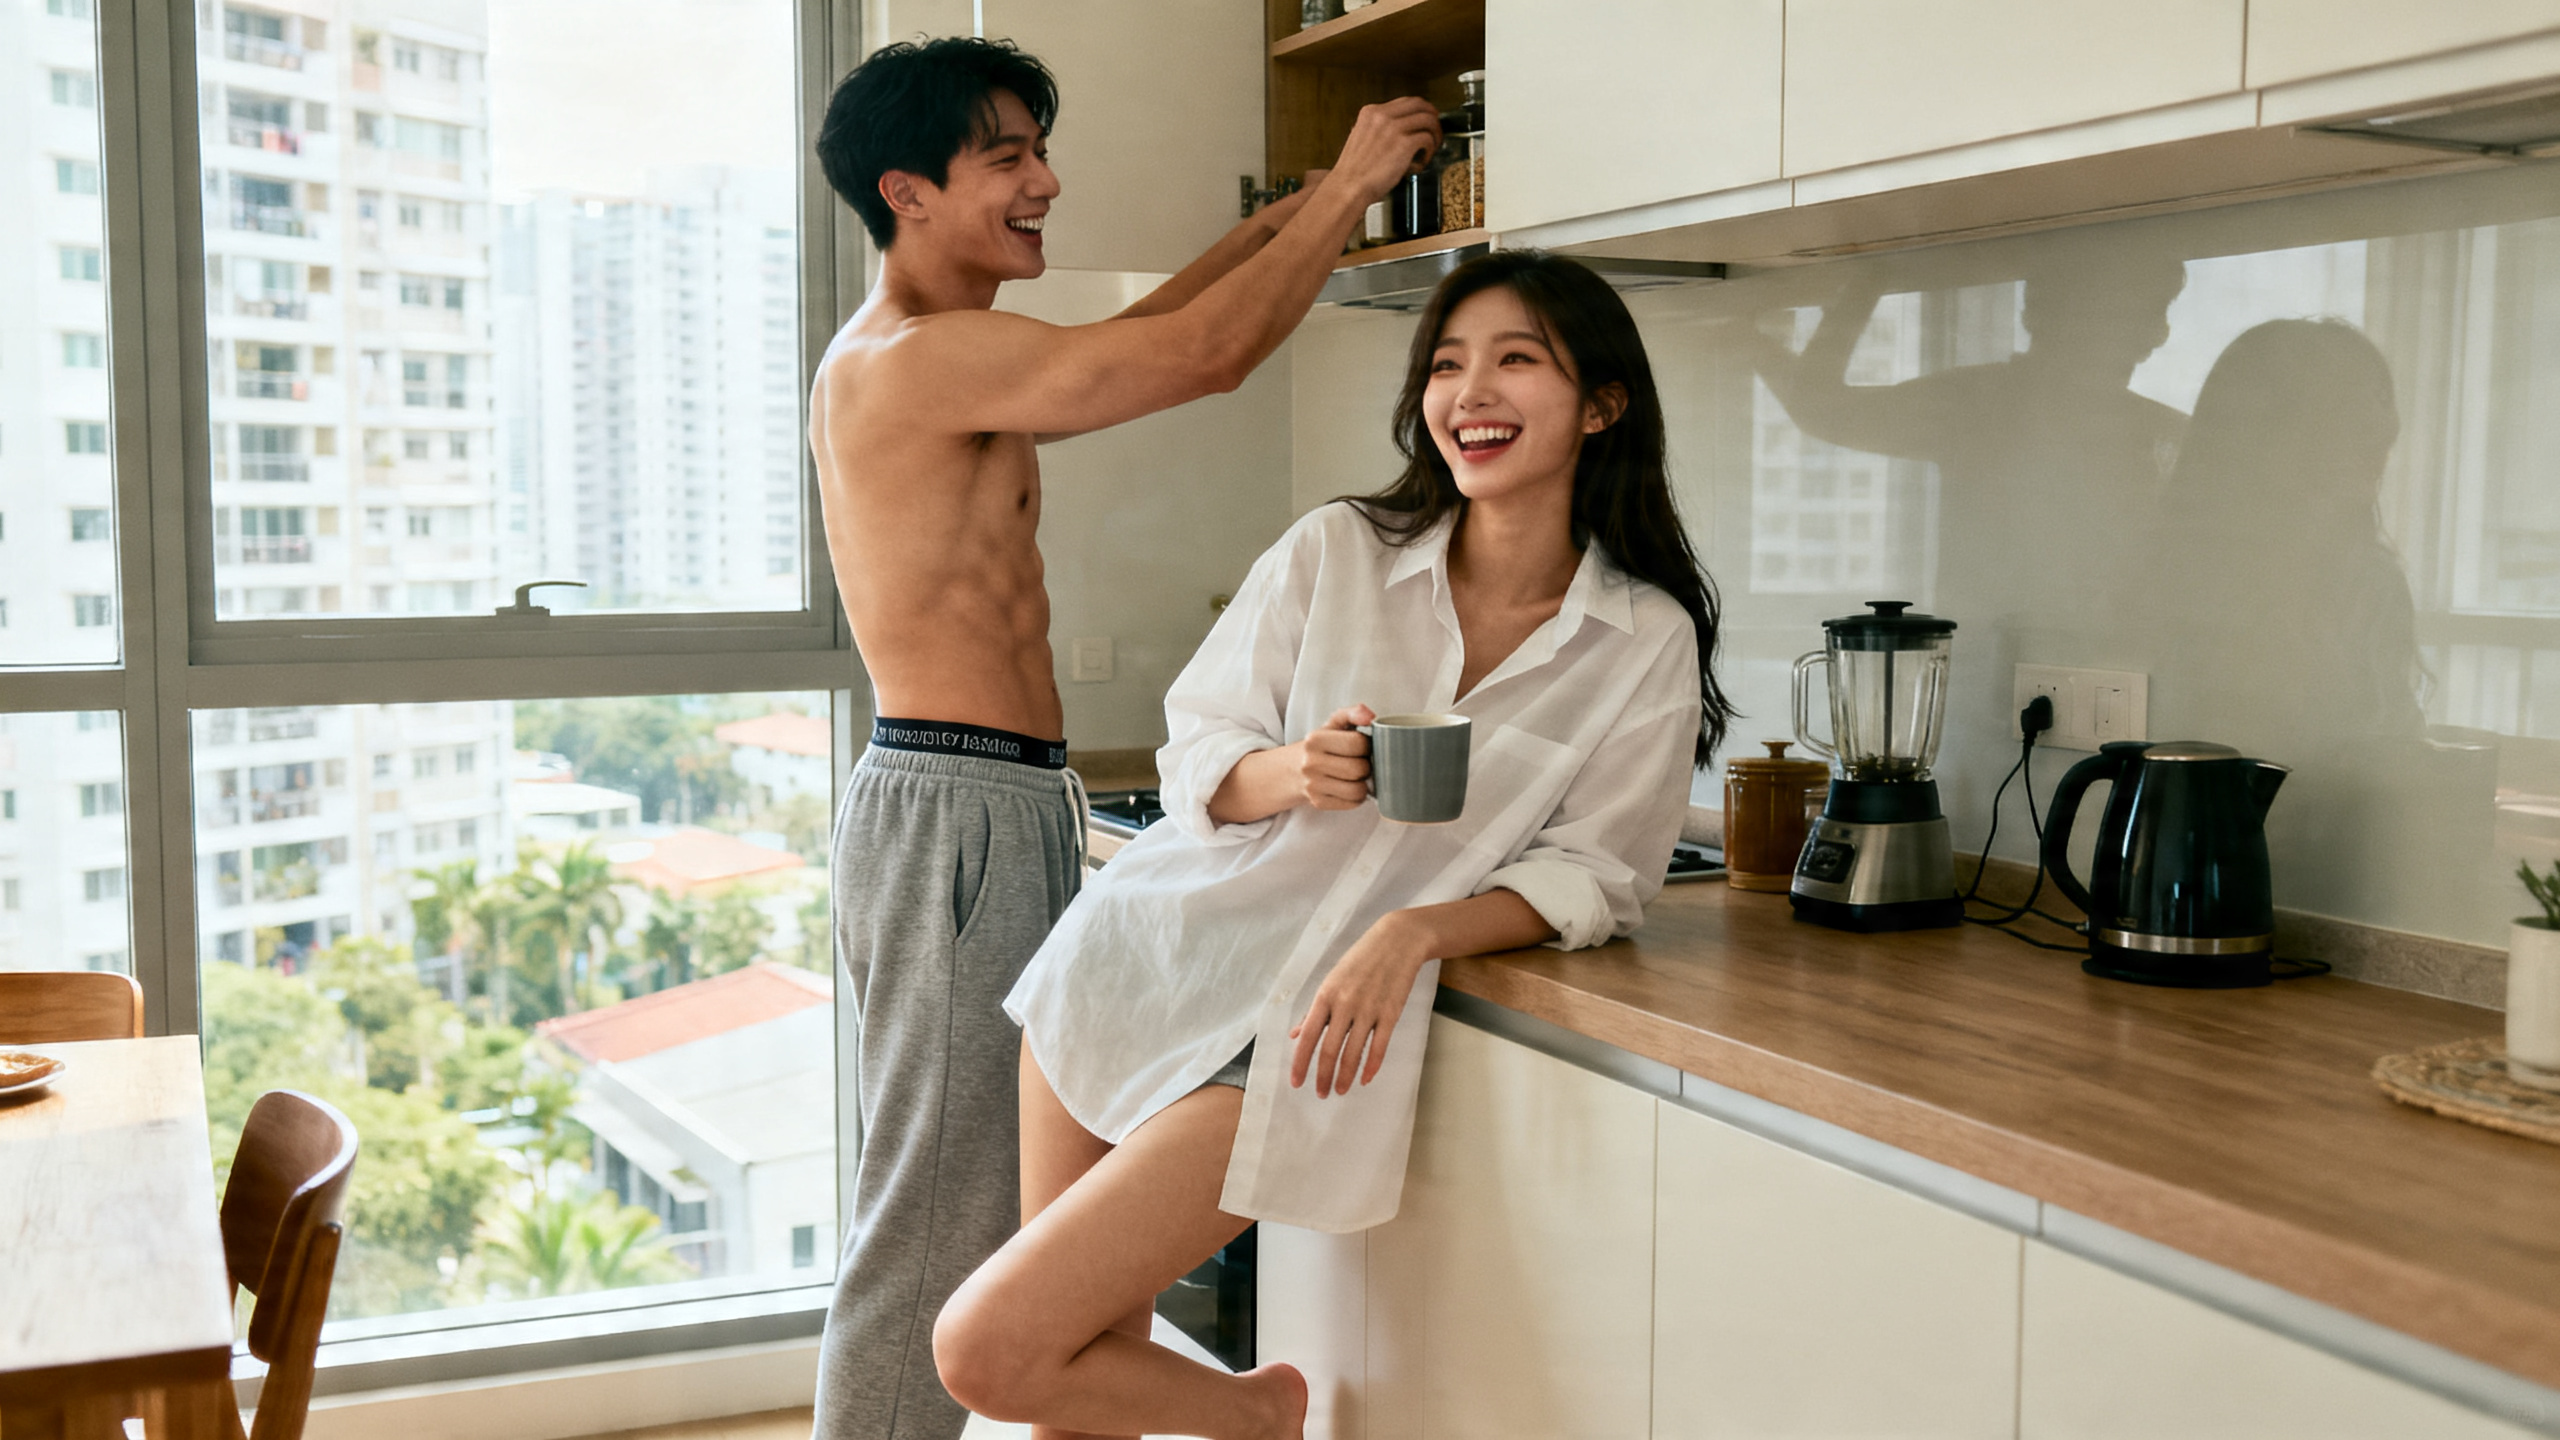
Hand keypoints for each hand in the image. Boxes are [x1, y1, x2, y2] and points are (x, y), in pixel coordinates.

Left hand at [1290, 912, 1428, 1098]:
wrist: (1397, 941)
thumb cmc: (1360, 960)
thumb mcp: (1331, 980)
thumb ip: (1315, 1010)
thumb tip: (1296, 1033)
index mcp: (1326, 995)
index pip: (1308, 1036)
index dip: (1300, 1062)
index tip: (1296, 1082)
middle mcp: (1345, 1004)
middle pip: (1329, 1049)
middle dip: (1322, 1075)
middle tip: (1320, 1093)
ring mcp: (1369, 1009)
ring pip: (1353, 1052)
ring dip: (1345, 1076)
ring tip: (1340, 1090)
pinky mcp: (1391, 1013)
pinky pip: (1379, 1046)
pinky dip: (1371, 1065)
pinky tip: (1365, 1078)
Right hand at [1291, 704, 1373, 810]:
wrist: (1290, 771)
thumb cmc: (1319, 748)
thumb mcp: (1331, 726)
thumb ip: (1352, 713)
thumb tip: (1370, 716)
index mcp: (1315, 739)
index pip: (1357, 743)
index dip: (1366, 745)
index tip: (1361, 745)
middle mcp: (1311, 763)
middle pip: (1359, 768)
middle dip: (1366, 765)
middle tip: (1360, 761)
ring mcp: (1313, 785)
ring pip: (1358, 789)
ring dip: (1363, 783)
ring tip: (1356, 776)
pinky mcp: (1318, 802)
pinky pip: (1352, 803)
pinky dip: (1356, 797)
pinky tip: (1348, 787)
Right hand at [1326, 98, 1442, 205]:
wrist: (1348, 188)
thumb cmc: (1353, 173)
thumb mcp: (1361, 139)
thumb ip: (1378, 131)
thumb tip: (1399, 132)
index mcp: (1370, 113)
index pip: (1404, 102)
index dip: (1419, 111)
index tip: (1424, 120)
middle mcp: (1382, 115)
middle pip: (1419, 104)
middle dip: (1432, 116)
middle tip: (1435, 130)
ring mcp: (1394, 128)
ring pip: (1428, 119)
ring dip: (1434, 134)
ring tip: (1431, 148)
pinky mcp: (1404, 143)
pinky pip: (1427, 139)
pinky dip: (1430, 150)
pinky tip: (1422, 161)